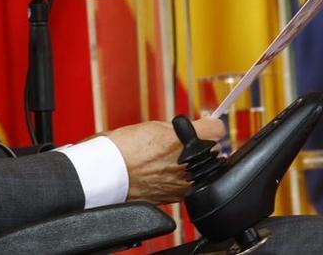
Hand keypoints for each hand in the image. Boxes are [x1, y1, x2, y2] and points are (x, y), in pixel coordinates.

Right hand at [104, 117, 225, 203]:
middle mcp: (186, 165)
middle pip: (212, 151)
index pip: (217, 129)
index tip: (205, 125)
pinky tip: (162, 172)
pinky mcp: (175, 197)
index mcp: (182, 142)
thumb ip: (178, 130)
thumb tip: (193, 128)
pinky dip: (179, 179)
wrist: (106, 176)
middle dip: (201, 146)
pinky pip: (186, 185)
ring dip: (191, 164)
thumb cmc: (121, 150)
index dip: (209, 125)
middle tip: (183, 143)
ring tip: (168, 159)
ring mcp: (182, 184)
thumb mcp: (153, 127)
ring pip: (201, 170)